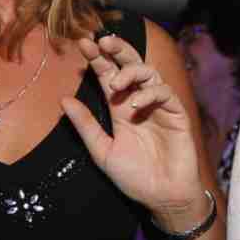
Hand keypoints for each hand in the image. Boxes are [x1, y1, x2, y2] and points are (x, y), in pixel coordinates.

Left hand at [63, 35, 200, 224]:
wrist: (162, 197)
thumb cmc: (134, 177)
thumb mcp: (102, 151)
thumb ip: (85, 126)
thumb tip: (63, 100)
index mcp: (120, 108)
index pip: (107, 75)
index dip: (97, 59)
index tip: (82, 44)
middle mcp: (139, 101)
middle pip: (130, 64)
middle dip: (117, 49)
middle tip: (102, 41)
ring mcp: (159, 106)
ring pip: (149, 72)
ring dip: (130, 71)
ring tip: (114, 84)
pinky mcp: (176, 114)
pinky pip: (164, 93)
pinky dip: (149, 93)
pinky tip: (135, 104)